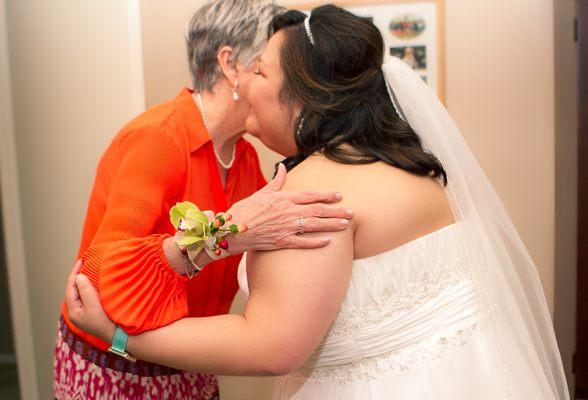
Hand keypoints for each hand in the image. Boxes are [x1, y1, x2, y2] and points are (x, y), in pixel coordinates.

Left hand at [65, 260, 115, 342]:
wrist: (120, 335)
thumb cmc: (106, 321)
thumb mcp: (94, 305)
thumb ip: (85, 290)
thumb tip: (79, 277)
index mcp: (73, 311)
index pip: (70, 287)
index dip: (75, 273)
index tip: (81, 260)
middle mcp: (77, 312)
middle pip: (74, 290)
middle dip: (78, 276)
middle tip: (84, 263)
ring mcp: (84, 313)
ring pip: (80, 293)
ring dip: (84, 281)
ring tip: (89, 269)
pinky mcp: (92, 313)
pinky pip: (87, 296)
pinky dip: (89, 287)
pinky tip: (95, 283)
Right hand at [226, 163, 352, 253]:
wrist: (230, 230)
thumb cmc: (244, 211)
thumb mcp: (260, 193)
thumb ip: (276, 182)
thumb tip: (283, 168)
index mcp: (283, 198)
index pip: (310, 195)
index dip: (326, 195)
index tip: (339, 195)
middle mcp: (287, 212)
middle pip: (317, 210)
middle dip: (336, 211)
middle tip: (351, 212)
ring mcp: (285, 227)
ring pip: (314, 225)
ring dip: (332, 225)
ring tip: (345, 225)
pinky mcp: (281, 242)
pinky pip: (303, 243)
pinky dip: (316, 242)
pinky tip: (328, 242)